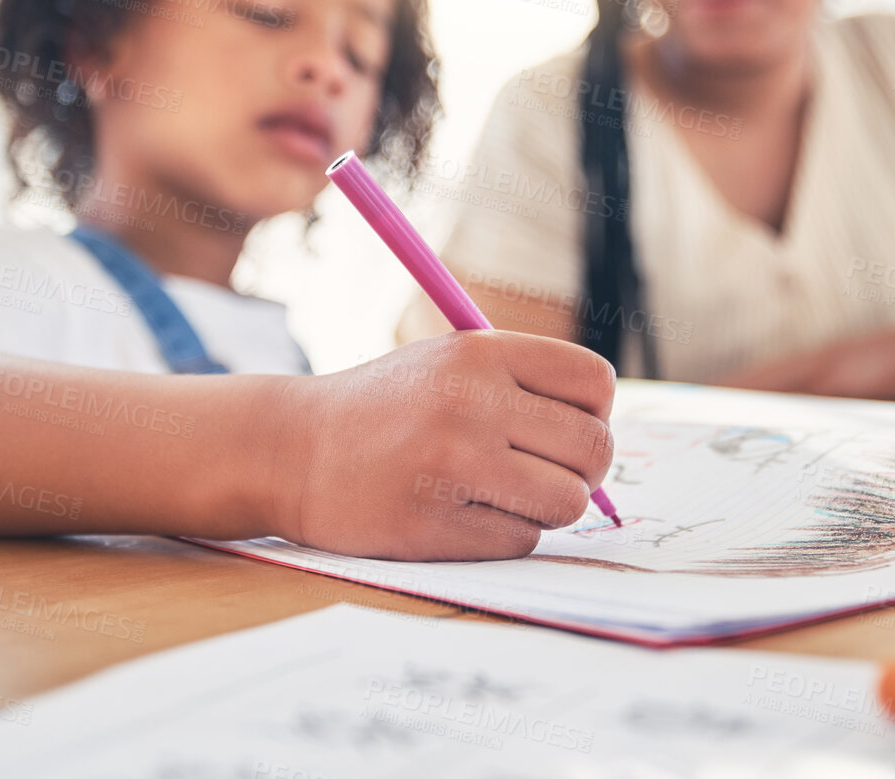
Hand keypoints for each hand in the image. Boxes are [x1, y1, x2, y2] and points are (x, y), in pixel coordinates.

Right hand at [263, 331, 615, 560]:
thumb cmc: (385, 408)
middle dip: (585, 471)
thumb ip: (523, 385)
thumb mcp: (448, 362)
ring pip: (566, 503)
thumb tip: (604, 439)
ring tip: (504, 494)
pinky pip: (520, 541)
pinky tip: (464, 515)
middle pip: (594, 449)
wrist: (290, 450)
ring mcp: (452, 465)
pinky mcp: (434, 525)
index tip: (567, 428)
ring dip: (547, 508)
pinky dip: (506, 535)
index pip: (594, 382)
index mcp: (480, 352)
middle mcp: (470, 403)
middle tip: (550, 474)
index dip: (596, 412)